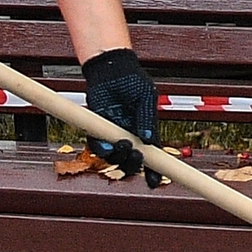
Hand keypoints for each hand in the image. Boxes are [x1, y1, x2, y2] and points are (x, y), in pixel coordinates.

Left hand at [82, 48, 159, 187]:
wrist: (111, 69)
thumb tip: (149, 138)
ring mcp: (112, 136)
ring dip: (119, 157)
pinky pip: (97, 147)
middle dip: (134, 164)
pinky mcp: (95, 130)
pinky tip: (106, 144)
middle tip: (137, 154)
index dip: (154, 172)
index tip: (155, 181)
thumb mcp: (146, 97)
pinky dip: (101, 148)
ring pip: (115, 158)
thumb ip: (147, 118)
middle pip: (132, 162)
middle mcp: (129, 137)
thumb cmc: (132, 81)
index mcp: (145, 132)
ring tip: (123, 145)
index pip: (152, 157)